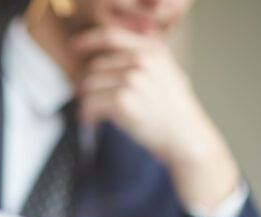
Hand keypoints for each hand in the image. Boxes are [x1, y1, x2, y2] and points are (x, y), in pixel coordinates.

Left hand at [72, 26, 240, 211]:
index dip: (89, 40)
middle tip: (93, 103)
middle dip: (90, 87)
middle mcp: (142, 61)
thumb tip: (104, 61)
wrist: (185, 137)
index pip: (111, 36)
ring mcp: (132, 80)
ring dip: (88, 103)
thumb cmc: (174, 111)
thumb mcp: (167, 74)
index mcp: (152, 50)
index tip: (75, 47)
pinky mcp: (123, 101)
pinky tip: (95, 123)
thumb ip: (142, 61)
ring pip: (89, 87)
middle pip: (95, 67)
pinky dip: (88, 116)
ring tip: (95, 116)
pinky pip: (90, 105)